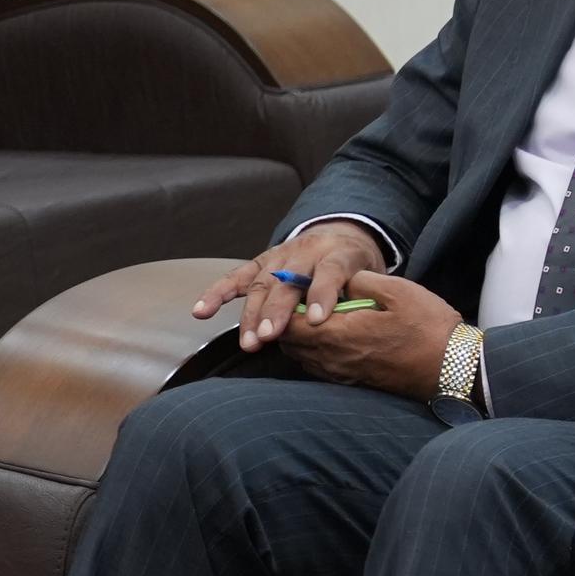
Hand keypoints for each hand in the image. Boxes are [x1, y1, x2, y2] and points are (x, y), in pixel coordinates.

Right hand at [200, 218, 389, 348]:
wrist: (344, 234)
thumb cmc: (359, 266)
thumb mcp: (373, 275)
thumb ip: (365, 294)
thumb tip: (359, 325)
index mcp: (340, 253)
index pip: (330, 271)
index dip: (323, 294)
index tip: (317, 321)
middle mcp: (306, 251)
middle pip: (287, 280)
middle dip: (276, 310)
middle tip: (269, 336)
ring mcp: (280, 255)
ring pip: (262, 283)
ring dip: (252, 314)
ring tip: (249, 341)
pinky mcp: (261, 262)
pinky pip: (236, 277)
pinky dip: (217, 293)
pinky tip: (201, 311)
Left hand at [277, 268, 460, 397]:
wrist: (454, 368)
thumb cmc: (429, 329)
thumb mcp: (399, 291)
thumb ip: (362, 281)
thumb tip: (343, 280)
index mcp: (339, 333)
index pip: (289, 323)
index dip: (284, 305)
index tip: (295, 288)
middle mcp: (333, 358)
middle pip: (290, 342)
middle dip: (288, 322)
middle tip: (303, 301)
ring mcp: (342, 374)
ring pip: (302, 357)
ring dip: (301, 338)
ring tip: (317, 319)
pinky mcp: (353, 382)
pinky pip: (318, 367)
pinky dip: (315, 352)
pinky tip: (334, 338)